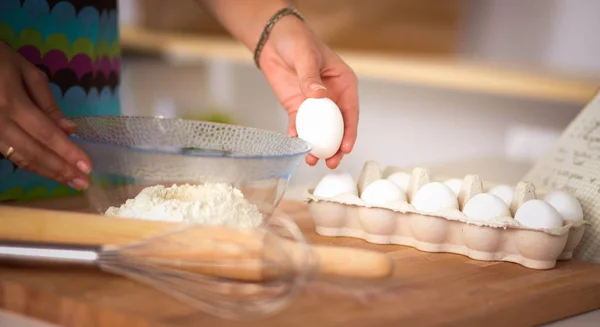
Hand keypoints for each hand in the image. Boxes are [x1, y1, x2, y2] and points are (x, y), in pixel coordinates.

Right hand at [0, 42, 90, 189]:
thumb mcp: (27, 71)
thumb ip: (48, 103)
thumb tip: (70, 129)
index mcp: (13, 103)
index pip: (47, 134)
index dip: (68, 153)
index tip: (88, 167)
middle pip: (34, 152)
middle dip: (60, 170)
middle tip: (83, 183)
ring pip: (20, 158)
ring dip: (46, 172)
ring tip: (69, 181)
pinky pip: (9, 154)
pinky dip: (30, 164)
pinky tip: (47, 170)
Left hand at [258, 16, 358, 168]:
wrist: (273, 40)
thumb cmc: (297, 41)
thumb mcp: (306, 56)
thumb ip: (311, 76)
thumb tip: (319, 95)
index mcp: (344, 84)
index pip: (350, 112)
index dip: (350, 132)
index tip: (346, 148)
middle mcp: (332, 97)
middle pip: (337, 128)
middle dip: (335, 147)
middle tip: (330, 161)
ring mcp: (314, 105)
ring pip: (319, 131)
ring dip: (316, 146)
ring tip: (311, 160)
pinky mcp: (297, 107)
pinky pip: (298, 125)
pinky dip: (297, 135)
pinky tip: (294, 143)